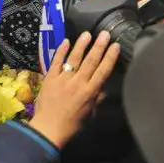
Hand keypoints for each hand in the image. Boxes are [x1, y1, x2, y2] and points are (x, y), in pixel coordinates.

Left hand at [29, 31, 119, 148]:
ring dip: (82, 45)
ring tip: (87, 34)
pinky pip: (56, 61)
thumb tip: (104, 88)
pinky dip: (61, 51)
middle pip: (91, 61)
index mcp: (90, 92)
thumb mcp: (90, 114)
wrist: (48, 129)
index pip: (103, 71)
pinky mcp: (50, 78)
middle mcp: (78, 82)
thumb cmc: (72, 125)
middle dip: (99, 46)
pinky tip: (66, 41)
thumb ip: (97, 99)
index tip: (116, 45)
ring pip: (74, 58)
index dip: (110, 57)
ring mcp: (63, 79)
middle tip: (105, 33)